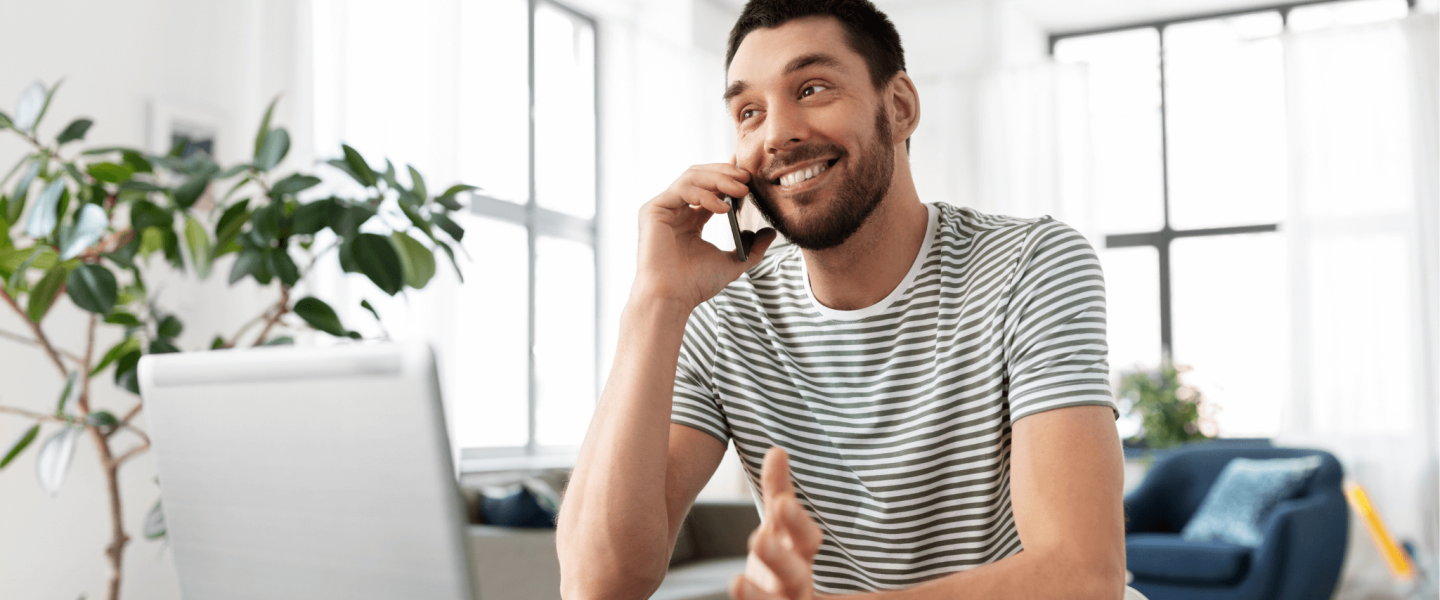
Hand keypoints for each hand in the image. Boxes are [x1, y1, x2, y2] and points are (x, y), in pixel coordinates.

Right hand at [633, 162, 777, 311]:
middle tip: (748, 178)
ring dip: (719, 179)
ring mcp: (664, 208)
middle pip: (701, 176)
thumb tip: (771, 232)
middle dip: (726, 173)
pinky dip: (705, 195)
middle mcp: (676, 210)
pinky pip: (682, 190)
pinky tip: (723, 209)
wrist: (672, 298)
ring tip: (741, 190)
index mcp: (691, 219)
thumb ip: (753, 248)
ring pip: (692, 177)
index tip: (751, 175)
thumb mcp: (733, 263)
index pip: (711, 188)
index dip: (730, 177)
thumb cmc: (695, 284)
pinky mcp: (653, 210)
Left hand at [731, 447, 822, 599]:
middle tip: (760, 540)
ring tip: (737, 582)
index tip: (780, 503)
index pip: (807, 537)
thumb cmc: (781, 560)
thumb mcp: (777, 526)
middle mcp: (797, 582)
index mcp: (801, 553)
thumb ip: (777, 491)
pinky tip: (737, 590)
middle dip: (779, 557)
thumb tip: (777, 450)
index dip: (796, 522)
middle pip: (796, 574)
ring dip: (759, 596)